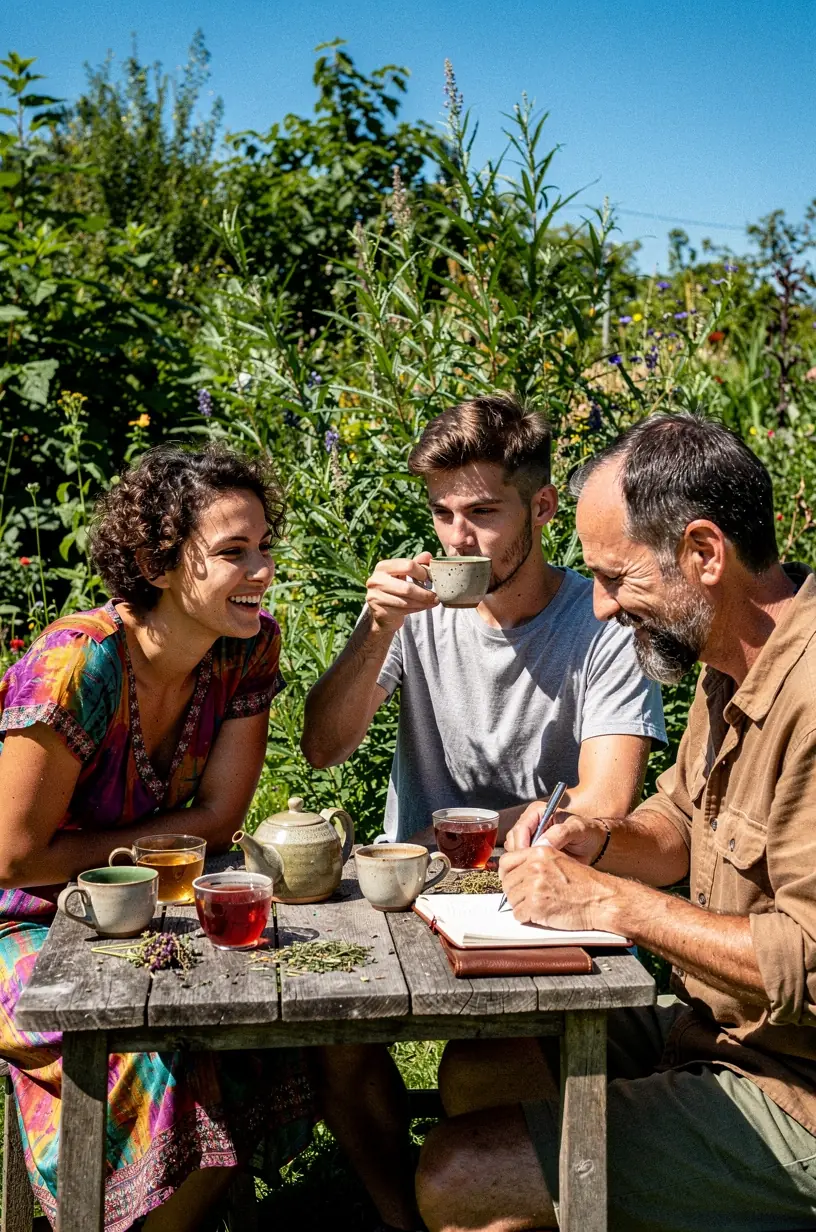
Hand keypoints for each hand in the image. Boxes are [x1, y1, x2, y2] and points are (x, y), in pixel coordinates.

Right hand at [365, 552, 437, 633]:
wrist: (382, 610)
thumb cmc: (396, 587)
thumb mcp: (405, 573)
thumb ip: (416, 563)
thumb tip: (428, 555)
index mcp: (383, 566)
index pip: (408, 565)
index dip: (422, 572)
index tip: (430, 578)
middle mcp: (376, 580)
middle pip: (407, 588)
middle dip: (425, 593)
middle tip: (436, 596)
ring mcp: (376, 597)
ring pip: (406, 601)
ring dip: (423, 603)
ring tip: (434, 602)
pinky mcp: (380, 611)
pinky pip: (403, 611)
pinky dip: (417, 609)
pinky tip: (425, 607)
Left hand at [499, 845, 617, 931]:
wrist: (601, 900)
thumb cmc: (585, 884)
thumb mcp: (560, 861)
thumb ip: (537, 862)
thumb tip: (515, 872)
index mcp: (539, 852)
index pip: (507, 861)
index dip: (507, 874)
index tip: (512, 881)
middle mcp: (534, 866)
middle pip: (507, 882)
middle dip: (515, 892)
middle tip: (528, 897)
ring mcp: (534, 886)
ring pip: (511, 899)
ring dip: (521, 905)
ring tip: (538, 906)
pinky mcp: (536, 905)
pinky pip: (518, 914)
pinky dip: (526, 917)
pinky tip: (540, 914)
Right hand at [506, 802, 607, 864]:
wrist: (592, 845)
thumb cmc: (586, 832)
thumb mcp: (577, 828)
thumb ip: (560, 833)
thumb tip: (540, 845)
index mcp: (536, 812)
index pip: (520, 829)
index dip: (522, 845)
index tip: (531, 859)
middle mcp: (529, 823)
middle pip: (513, 841)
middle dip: (522, 854)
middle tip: (536, 867)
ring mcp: (528, 838)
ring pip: (515, 852)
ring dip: (524, 861)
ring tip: (542, 868)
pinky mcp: (530, 851)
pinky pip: (521, 860)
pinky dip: (527, 866)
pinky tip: (541, 870)